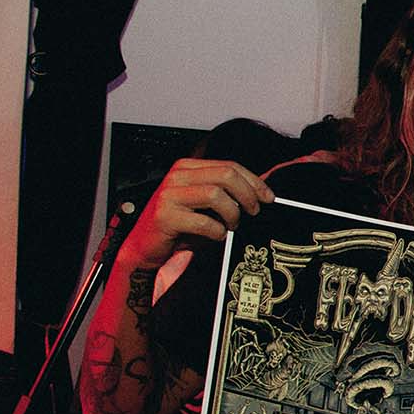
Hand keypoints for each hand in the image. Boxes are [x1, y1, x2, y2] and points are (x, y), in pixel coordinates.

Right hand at [119, 157, 273, 271]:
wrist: (145, 247)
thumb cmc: (178, 227)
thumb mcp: (204, 205)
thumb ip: (225, 194)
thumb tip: (260, 193)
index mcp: (188, 168)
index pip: (229, 166)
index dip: (253, 181)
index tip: (268, 197)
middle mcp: (177, 176)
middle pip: (226, 175)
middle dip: (247, 194)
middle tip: (253, 211)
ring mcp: (169, 195)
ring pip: (216, 194)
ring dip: (232, 213)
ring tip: (231, 225)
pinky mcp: (165, 216)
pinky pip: (203, 221)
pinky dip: (216, 231)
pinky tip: (216, 235)